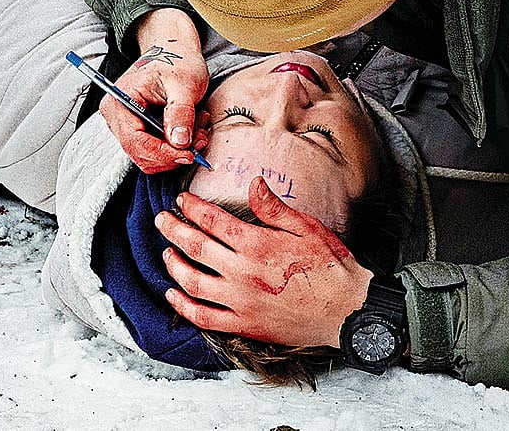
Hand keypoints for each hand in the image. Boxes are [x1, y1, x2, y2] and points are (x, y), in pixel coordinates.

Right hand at [100, 8, 209, 172]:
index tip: (189, 154)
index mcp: (120, 102)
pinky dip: (177, 146)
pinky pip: (157, 151)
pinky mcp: (139, 131)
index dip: (162, 154)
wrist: (176, 53)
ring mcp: (126, 125)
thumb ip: (181, 113)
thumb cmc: (178, 62)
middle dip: (174, 153)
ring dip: (178, 150)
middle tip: (200, 139)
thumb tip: (179, 142)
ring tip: (198, 127)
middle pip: (141, 154)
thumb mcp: (184, 84)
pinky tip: (191, 129)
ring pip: (151, 157)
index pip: (134, 142)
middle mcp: (117, 117)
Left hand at [156, 177, 372, 347]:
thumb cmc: (331, 269)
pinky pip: (203, 316)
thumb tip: (254, 184)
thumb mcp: (308, 228)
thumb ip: (275, 208)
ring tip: (166, 254)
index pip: (213, 221)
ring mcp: (240, 301)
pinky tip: (173, 295)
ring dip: (174, 265)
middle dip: (173, 230)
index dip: (193, 208)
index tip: (182, 200)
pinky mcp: (243, 324)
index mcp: (257, 245)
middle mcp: (242, 273)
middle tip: (162, 220)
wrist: (346, 311)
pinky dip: (183, 306)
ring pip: (192, 281)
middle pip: (196, 247)